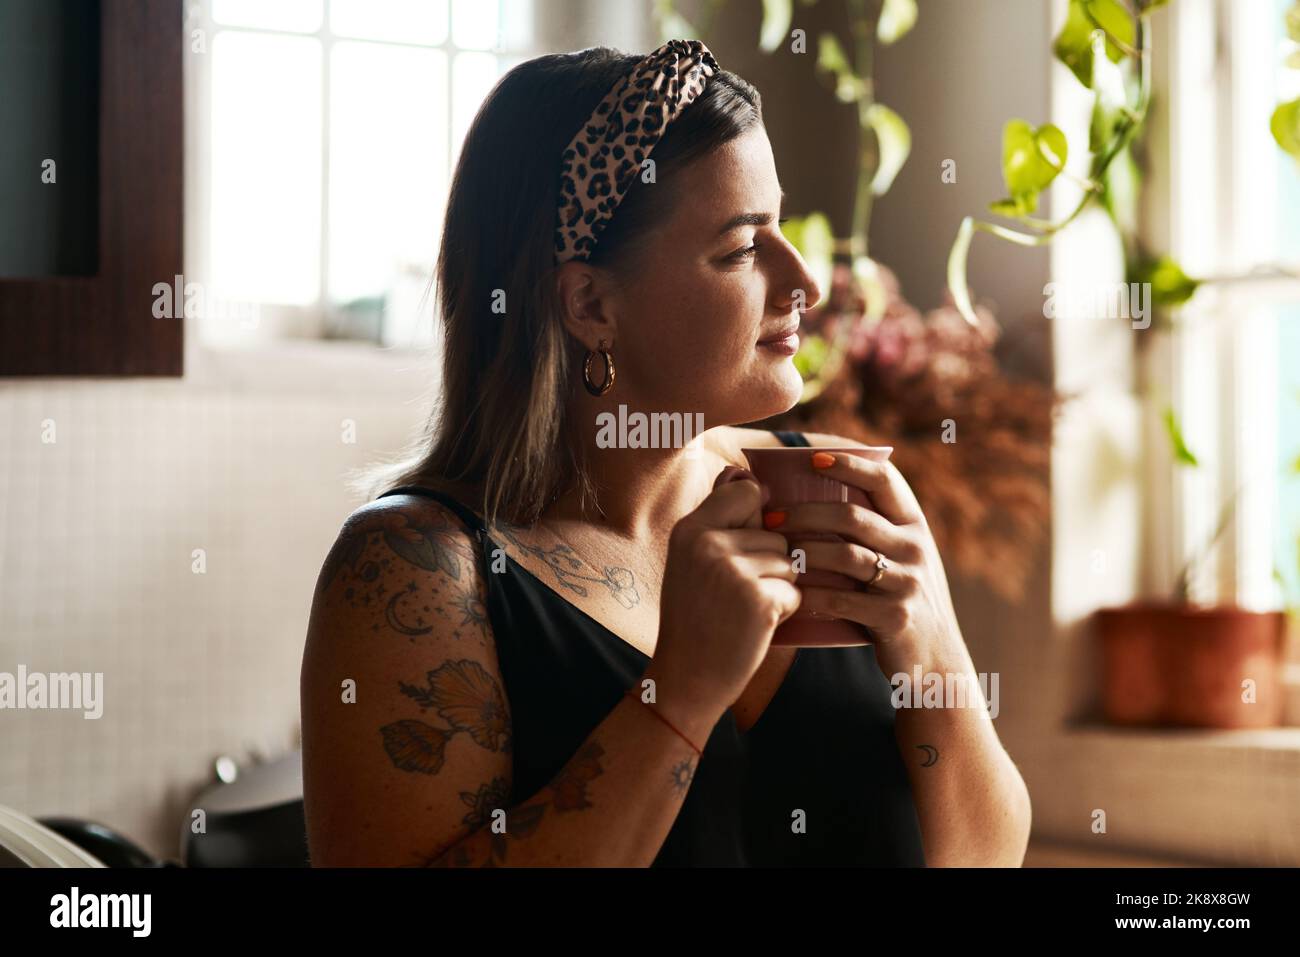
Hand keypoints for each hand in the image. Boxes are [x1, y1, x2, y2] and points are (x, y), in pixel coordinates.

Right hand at [650, 466, 801, 721]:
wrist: (687, 677)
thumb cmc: (694, 617)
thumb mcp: (690, 560)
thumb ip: (717, 519)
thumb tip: (742, 473)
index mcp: (689, 528)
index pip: (746, 491)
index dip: (757, 517)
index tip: (745, 546)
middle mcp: (708, 544)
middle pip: (775, 532)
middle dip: (769, 563)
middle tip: (735, 594)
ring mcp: (733, 572)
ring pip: (789, 560)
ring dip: (778, 587)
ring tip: (744, 610)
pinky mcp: (759, 600)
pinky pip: (794, 590)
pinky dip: (784, 611)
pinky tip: (755, 626)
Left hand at [766, 451, 961, 671]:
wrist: (935, 657)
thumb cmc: (901, 597)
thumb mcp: (901, 556)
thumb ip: (873, 528)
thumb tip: (816, 490)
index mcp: (914, 525)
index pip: (885, 481)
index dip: (850, 464)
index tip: (813, 458)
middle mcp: (914, 548)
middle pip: (852, 516)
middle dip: (805, 513)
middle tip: (770, 518)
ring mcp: (907, 582)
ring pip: (845, 556)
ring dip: (803, 551)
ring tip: (774, 552)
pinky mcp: (895, 617)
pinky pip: (844, 599)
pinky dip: (812, 593)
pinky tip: (789, 591)